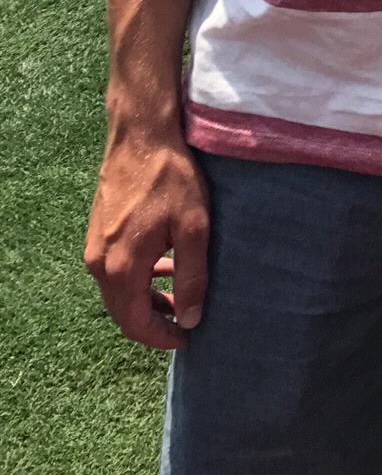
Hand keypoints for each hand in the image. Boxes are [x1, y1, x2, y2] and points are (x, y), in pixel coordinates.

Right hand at [84, 128, 209, 349]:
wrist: (141, 136)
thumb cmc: (171, 179)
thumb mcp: (194, 228)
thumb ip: (191, 277)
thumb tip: (191, 319)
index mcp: (122, 268)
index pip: (135, 323)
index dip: (161, 337)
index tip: (187, 338)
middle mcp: (100, 263)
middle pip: (122, 312)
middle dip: (153, 322)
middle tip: (185, 322)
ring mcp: (94, 247)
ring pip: (118, 291)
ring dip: (146, 300)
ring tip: (178, 297)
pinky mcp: (97, 233)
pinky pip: (115, 270)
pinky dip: (137, 278)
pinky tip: (162, 267)